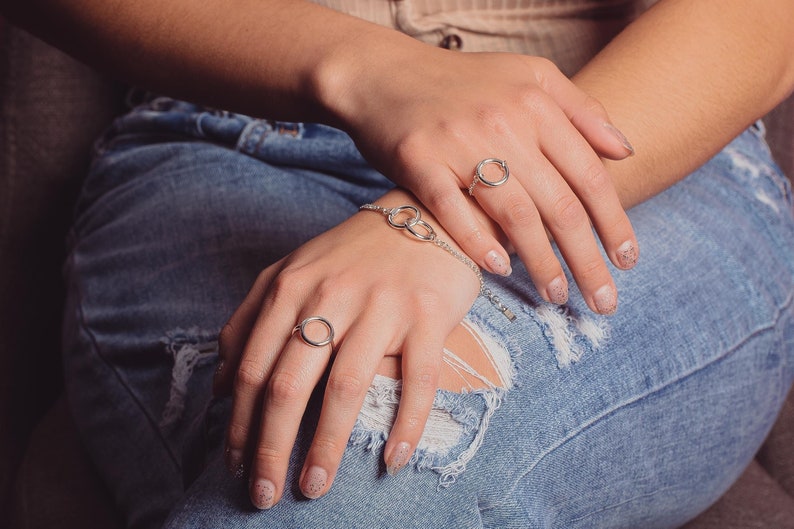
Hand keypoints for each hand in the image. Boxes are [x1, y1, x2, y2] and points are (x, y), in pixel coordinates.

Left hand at [213, 192, 479, 508]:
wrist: (426, 215)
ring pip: (346, 389)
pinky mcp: (427, 316)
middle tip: (263, 496)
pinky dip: (405, 425)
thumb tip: (220, 387)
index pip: (254, 368)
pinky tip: (393, 461)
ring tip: (314, 488)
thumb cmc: (354, 254)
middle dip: (271, 449)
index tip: (234, 467)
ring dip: (327, 448)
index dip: (240, 424)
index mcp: (291, 287)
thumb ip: (249, 319)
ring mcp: (381, 307)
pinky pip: (417, 381)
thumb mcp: (291, 272)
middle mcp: (331, 296)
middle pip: (290, 385)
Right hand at [322, 44, 637, 313]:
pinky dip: (478, 243)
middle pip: (559, 204)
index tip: (627, 259)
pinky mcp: (419, 160)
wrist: (386, 71)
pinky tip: (500, 269)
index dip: (614, 222)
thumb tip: (624, 152)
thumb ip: (581, 109)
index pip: (588, 174)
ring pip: (514, 215)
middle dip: (587, 259)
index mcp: (536, 103)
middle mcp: (504, 123)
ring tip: (556, 295)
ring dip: (541, 263)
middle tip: (604, 300)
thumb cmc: (463, 82)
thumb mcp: (530, 75)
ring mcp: (459, 142)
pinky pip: (454, 211)